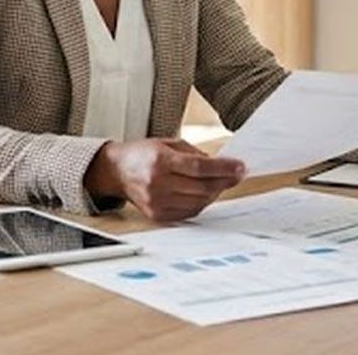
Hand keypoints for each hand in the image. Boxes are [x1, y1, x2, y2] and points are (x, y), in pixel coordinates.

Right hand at [84, 138, 245, 221]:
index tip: (241, 167)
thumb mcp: (168, 143)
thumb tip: (222, 164)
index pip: (200, 167)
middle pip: (202, 187)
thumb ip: (194, 153)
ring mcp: (157, 202)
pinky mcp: (157, 215)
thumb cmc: (143, 153)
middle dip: (226, 181)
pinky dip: (202, 203)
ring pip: (199, 202)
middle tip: (239, 174)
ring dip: (216, 192)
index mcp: (160, 161)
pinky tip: (206, 193)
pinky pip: (189, 212)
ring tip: (223, 182)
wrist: (116, 171)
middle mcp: (158, 184)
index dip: (224, 168)